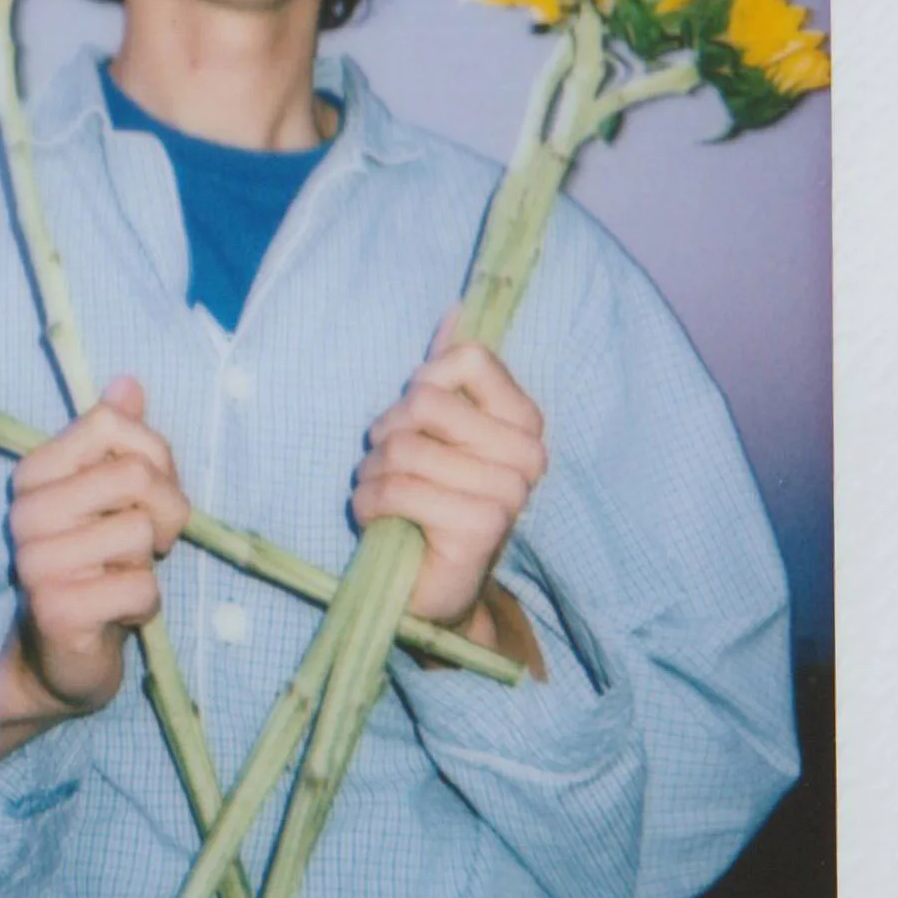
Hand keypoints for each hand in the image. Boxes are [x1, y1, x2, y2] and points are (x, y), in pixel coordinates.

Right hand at [0, 378, 190, 763]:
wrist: (59, 659)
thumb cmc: (93, 567)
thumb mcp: (109, 498)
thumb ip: (117, 441)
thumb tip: (128, 383)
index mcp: (34, 473)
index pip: (109, 422)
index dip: (152, 454)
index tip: (146, 493)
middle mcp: (26, 511)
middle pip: (136, 474)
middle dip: (165, 511)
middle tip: (149, 544)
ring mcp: (37, 561)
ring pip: (140, 530)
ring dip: (148, 562)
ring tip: (120, 576)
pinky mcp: (58, 608)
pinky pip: (140, 587)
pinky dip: (146, 605)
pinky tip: (118, 612)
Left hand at [351, 328, 548, 638]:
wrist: (434, 587)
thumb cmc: (432, 498)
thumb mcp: (437, 430)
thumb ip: (449, 374)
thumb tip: (456, 310)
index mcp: (524, 421)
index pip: (470, 359)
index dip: (424, 382)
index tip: (417, 418)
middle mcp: (528, 455)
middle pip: (426, 403)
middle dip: (387, 433)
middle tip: (389, 462)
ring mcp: (509, 493)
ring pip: (404, 448)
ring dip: (372, 472)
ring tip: (382, 492)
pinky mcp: (481, 528)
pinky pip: (397, 489)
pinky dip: (370, 503)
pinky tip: (380, 520)